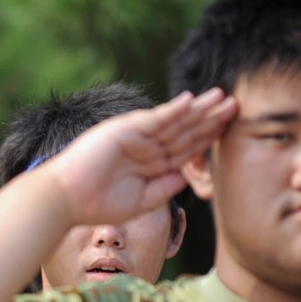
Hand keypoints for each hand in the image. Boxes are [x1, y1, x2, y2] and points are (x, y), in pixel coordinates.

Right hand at [44, 88, 235, 226]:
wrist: (66, 199)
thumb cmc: (97, 204)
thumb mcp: (142, 200)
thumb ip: (166, 186)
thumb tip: (190, 172)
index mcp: (149, 163)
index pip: (184, 148)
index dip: (207, 137)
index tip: (229, 128)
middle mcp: (144, 146)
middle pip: (184, 130)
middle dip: (209, 118)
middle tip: (235, 103)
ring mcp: (134, 135)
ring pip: (173, 121)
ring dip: (198, 109)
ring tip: (220, 96)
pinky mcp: (123, 129)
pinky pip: (153, 118)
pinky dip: (172, 110)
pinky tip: (190, 100)